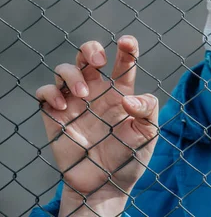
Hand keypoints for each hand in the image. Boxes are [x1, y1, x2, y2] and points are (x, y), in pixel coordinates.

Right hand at [36, 36, 158, 213]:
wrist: (106, 184)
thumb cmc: (130, 157)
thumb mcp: (148, 133)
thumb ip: (147, 110)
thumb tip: (127, 99)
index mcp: (121, 92)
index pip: (123, 62)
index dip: (127, 48)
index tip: (127, 42)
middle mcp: (97, 91)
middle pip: (87, 55)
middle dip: (90, 48)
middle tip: (98, 60)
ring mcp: (74, 102)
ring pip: (65, 69)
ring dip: (73, 75)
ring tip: (84, 96)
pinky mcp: (55, 115)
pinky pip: (45, 92)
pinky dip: (50, 92)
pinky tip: (63, 106)